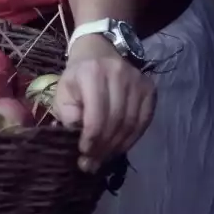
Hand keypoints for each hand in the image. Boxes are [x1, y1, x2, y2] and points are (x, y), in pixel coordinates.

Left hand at [53, 36, 155, 172]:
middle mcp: (118, 75)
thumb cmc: (77, 75)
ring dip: (117, 146)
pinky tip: (120, 146)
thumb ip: (67, 114)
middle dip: (103, 148)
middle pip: (115, 122)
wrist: (98, 49)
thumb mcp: (63, 91)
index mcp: (92, 74)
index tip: (83, 156)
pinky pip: (144, 121)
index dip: (91, 140)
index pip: (96, 116)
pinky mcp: (150, 89)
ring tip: (104, 158)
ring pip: (131, 124)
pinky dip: (132, 138)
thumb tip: (76, 139)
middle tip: (93, 164)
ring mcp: (137, 81)